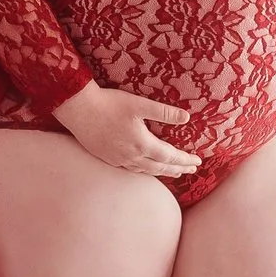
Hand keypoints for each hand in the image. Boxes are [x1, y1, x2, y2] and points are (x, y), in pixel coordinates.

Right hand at [51, 82, 201, 179]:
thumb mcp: (139, 104)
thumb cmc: (108, 103)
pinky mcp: (107, 157)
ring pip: (145, 170)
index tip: (197, 161)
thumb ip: (164, 112)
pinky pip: (131, 169)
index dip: (185, 159)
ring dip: (162, 172)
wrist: (78, 109)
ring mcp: (118, 159)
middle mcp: (131, 155)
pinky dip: (144, 171)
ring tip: (174, 173)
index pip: (169, 156)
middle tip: (191, 170)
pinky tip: (145, 168)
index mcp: (142, 143)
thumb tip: (186, 117)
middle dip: (178, 168)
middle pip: (160, 166)